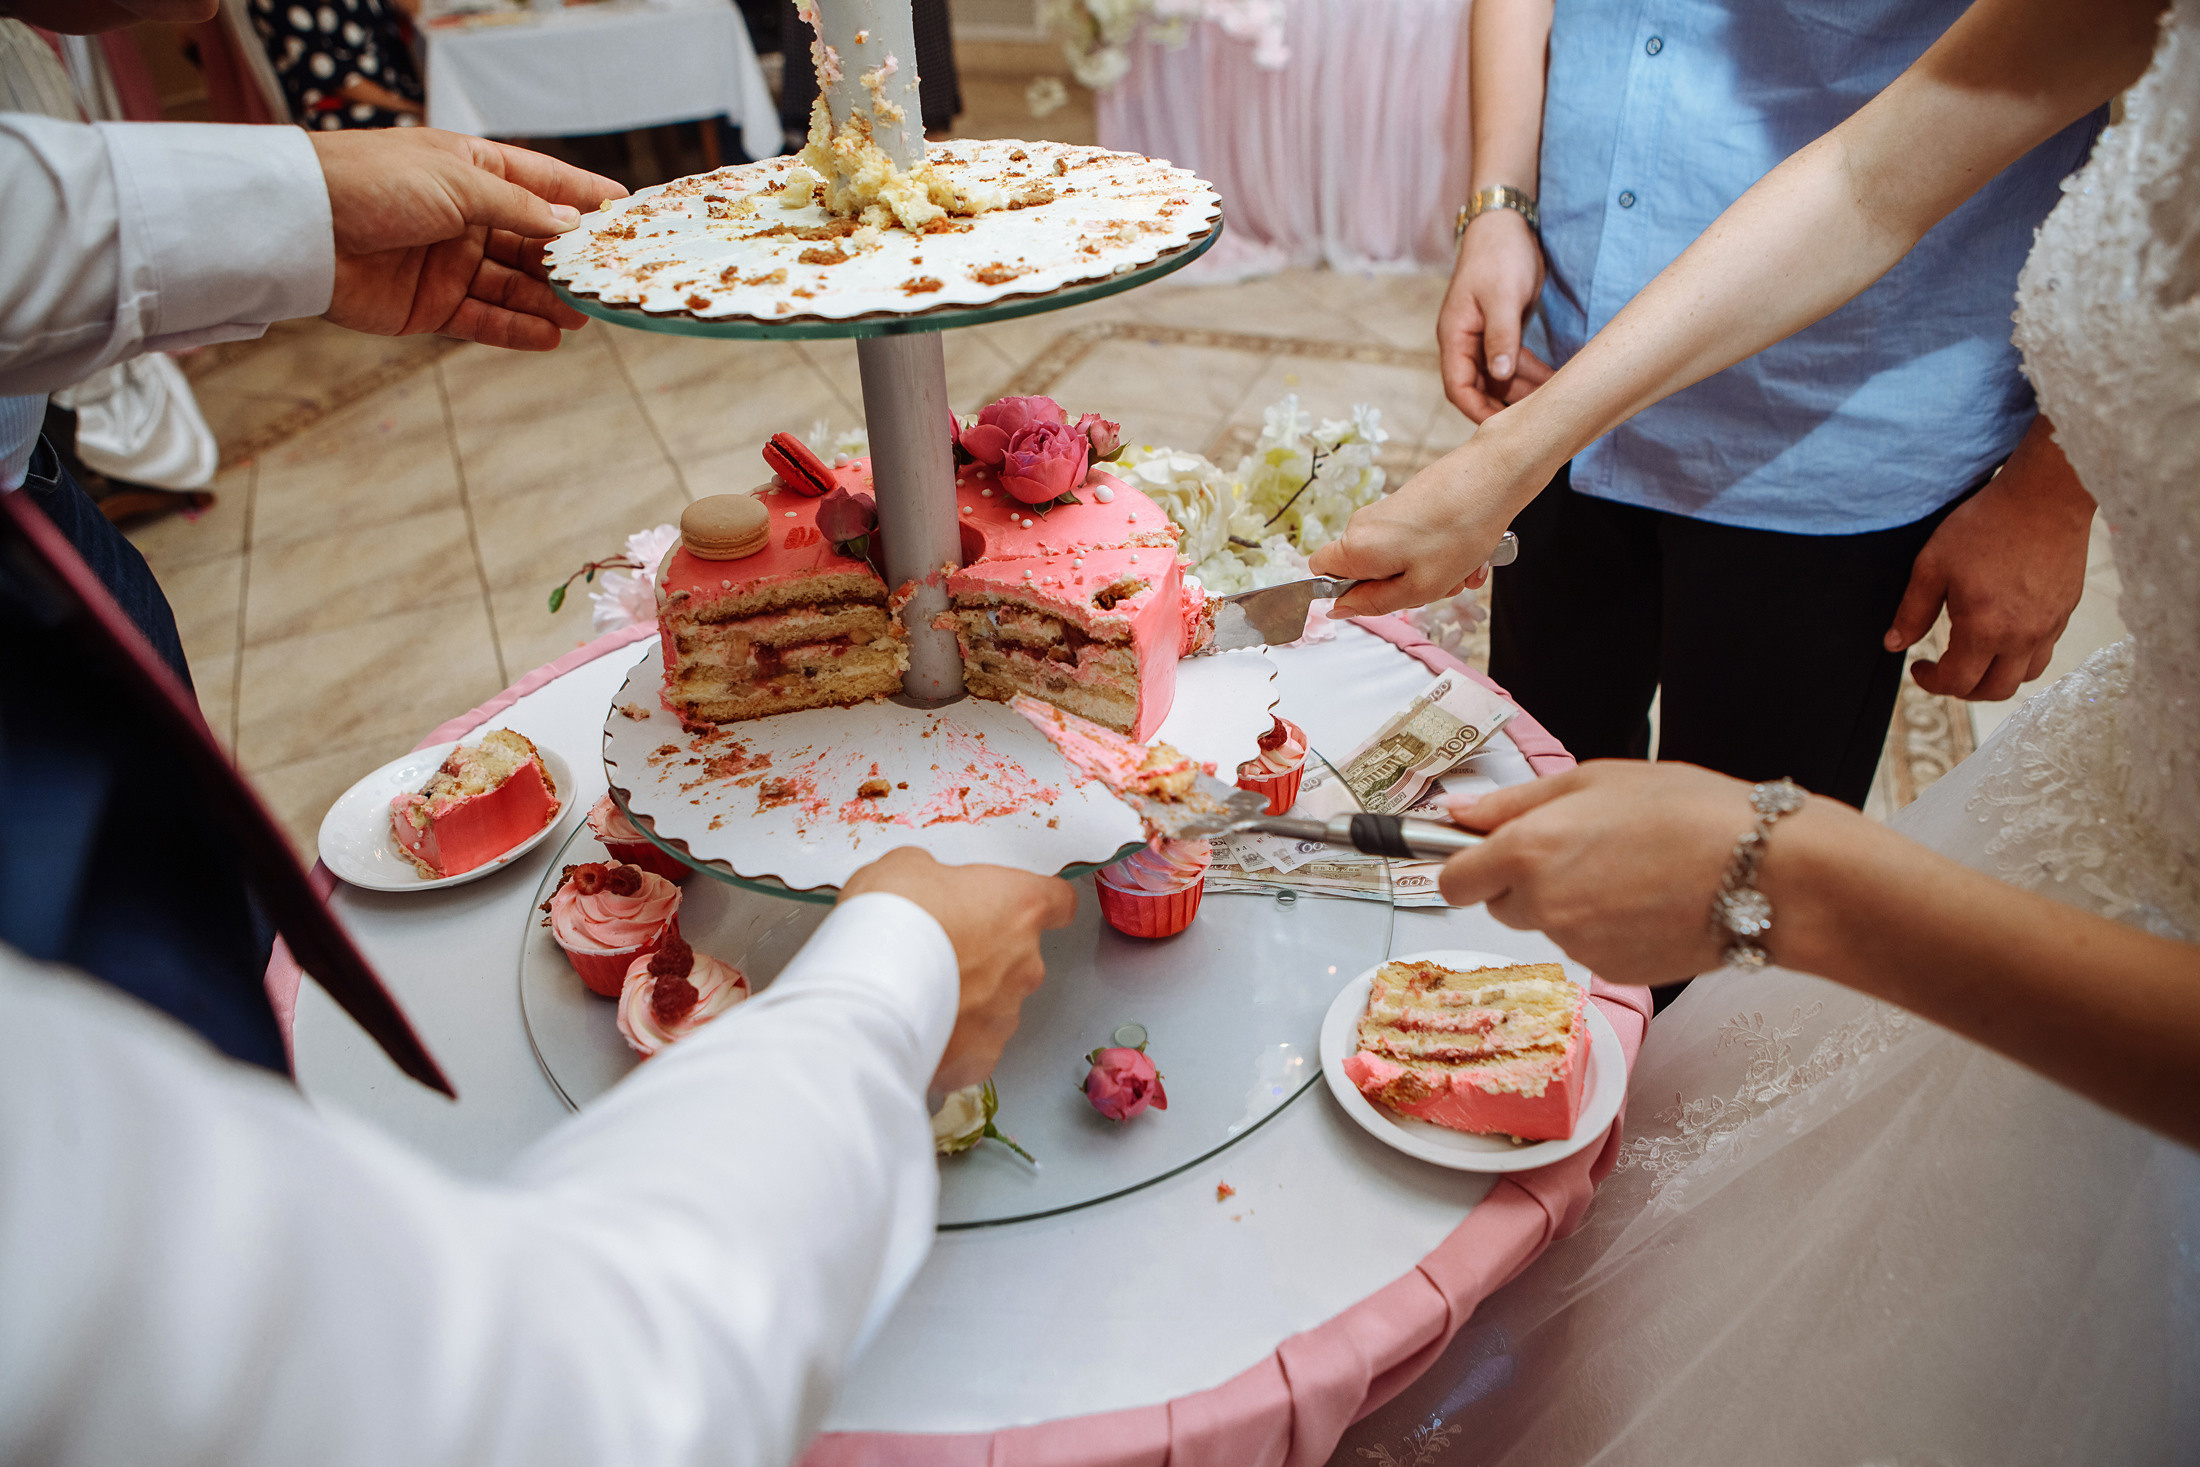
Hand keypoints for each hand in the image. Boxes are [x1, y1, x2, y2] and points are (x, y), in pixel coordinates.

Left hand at [309, 129, 626, 351]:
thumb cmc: (374, 183)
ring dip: (548, 301)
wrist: (301, 227)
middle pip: (532, 242)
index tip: (627, 209)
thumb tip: (570, 222)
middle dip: (569, 261)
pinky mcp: (430, 306)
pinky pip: (484, 321)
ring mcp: (449, 264)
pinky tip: (550, 337)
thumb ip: (518, 207)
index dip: (581, 196)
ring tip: (584, 316)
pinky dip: (516, 330)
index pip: (539, 183)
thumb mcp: (457, 183)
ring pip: (513, 286)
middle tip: (608, 279)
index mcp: (470, 171)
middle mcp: (464, 217)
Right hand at [839, 848, 1076, 1091]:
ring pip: (995, 1004)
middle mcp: (1024, 964)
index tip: (1020, 906)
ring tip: (919, 993)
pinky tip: (918, 1028)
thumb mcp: (907, 868)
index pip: (1058, 903)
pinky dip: (951, 1041)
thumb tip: (927, 889)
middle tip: (939, 951)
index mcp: (1019, 909)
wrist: (867, 989)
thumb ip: (935, 878)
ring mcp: (1005, 1015)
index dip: (1039, 903)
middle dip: (985, 956)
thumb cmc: (894, 920)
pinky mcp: (980, 1058)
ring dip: (967, 999)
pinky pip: (973, 1047)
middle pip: (1019, 957)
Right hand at [1309, 434, 1528, 616]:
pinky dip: (1438, 553)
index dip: (1343, 593)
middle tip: (1436, 584)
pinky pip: (1412, 543)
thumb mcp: (1419, 587)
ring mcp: (1385, 513)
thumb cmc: (1459, 532)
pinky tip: (1466, 552)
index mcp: (1356, 548)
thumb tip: (1339, 610)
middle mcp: (1362, 526)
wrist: (1492, 475)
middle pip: (1365, 571)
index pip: (1320, 574)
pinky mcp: (1406, 504)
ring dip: (1428, 572)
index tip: (1380, 597)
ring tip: (1460, 567)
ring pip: (1394, 560)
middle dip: (1399, 586)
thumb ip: (1374, 603)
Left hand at [1436, 761, 1849, 985]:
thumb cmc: (1689, 811)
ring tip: (1630, 869)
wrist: (1767, 873)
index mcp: (1528, 850)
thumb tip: (1457, 814)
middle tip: (1581, 849)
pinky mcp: (1612, 971)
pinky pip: (1587, 947)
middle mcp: (1543, 905)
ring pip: (1547, 925)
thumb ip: (1515, 802)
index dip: (1465, 865)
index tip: (1485, 852)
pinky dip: (1606, 928)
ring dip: (1569, 903)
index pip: (1453, 881)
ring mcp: (1577, 945)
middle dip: (1523, 882)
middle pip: (1499, 905)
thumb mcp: (1595, 779)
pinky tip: (1648, 900)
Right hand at [1437, 209, 1553, 422]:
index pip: (1457, 387)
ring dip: (1523, 391)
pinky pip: (1513, 363)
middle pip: (1479, 388)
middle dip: (1506, 406)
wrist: (1507, 226)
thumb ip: (1501, 337)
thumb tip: (1499, 375)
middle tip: (1538, 419)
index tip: (1503, 428)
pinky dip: (1531, 374)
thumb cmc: (1499, 256)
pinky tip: (1554, 380)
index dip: (1476, 410)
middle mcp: (1465, 342)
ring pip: (1499, 379)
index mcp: (1455, 336)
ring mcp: (1483, 339)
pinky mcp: (1503, 333)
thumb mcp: (1502, 297)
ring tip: (1553, 401)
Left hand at [1883, 415, 2093, 700]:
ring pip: (2024, 676)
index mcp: (1986, 629)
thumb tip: (1893, 645)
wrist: (2047, 495)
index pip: (1957, 682)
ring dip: (1995, 677)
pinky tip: (2003, 634)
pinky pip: (2044, 651)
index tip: (1918, 666)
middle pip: (1995, 691)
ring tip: (1974, 657)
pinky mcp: (2066, 611)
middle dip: (1963, 689)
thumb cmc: (1986, 525)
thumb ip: (1912, 611)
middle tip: (1944, 670)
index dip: (1931, 682)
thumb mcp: (1933, 565)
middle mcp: (2023, 636)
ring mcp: (2050, 626)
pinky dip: (2020, 657)